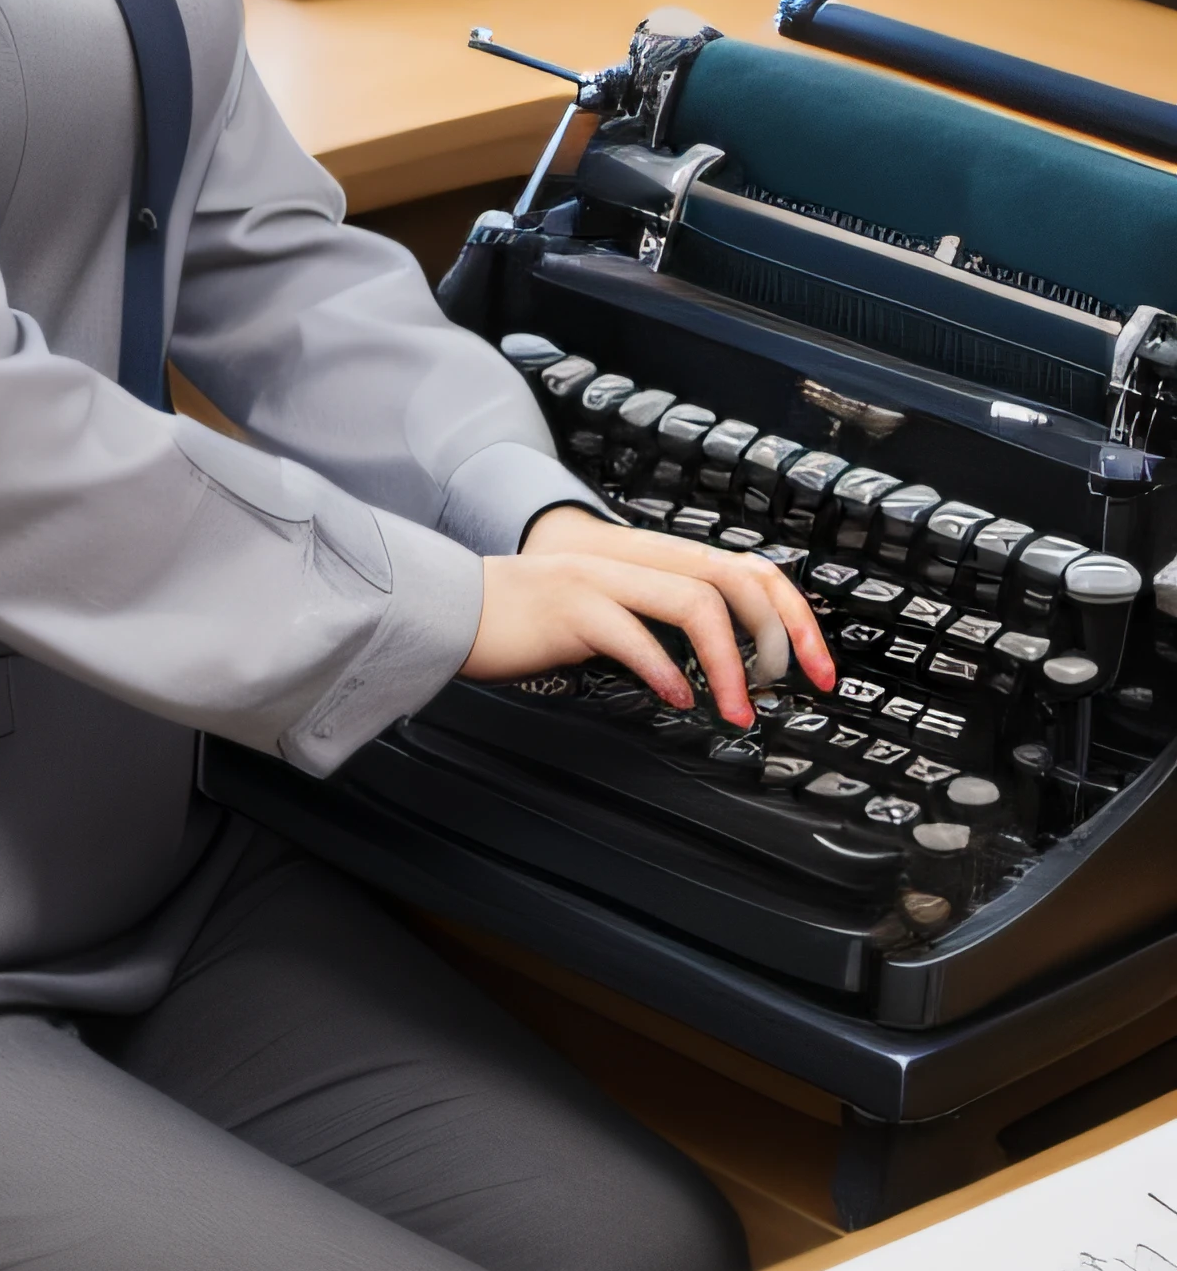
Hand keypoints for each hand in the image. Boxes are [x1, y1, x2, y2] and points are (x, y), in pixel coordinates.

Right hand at [460, 503, 836, 728]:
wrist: (455, 610)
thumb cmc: (530, 624)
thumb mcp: (608, 615)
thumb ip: (657, 623)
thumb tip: (717, 664)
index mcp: (647, 561)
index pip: (743, 570)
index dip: (789, 613)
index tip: (814, 665)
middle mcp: (631, 559)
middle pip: (733, 579)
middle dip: (781, 634)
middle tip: (798, 685)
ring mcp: (602, 578)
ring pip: (694, 604)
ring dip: (729, 664)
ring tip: (736, 710)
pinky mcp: (569, 608)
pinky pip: (632, 634)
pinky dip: (664, 669)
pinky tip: (677, 698)